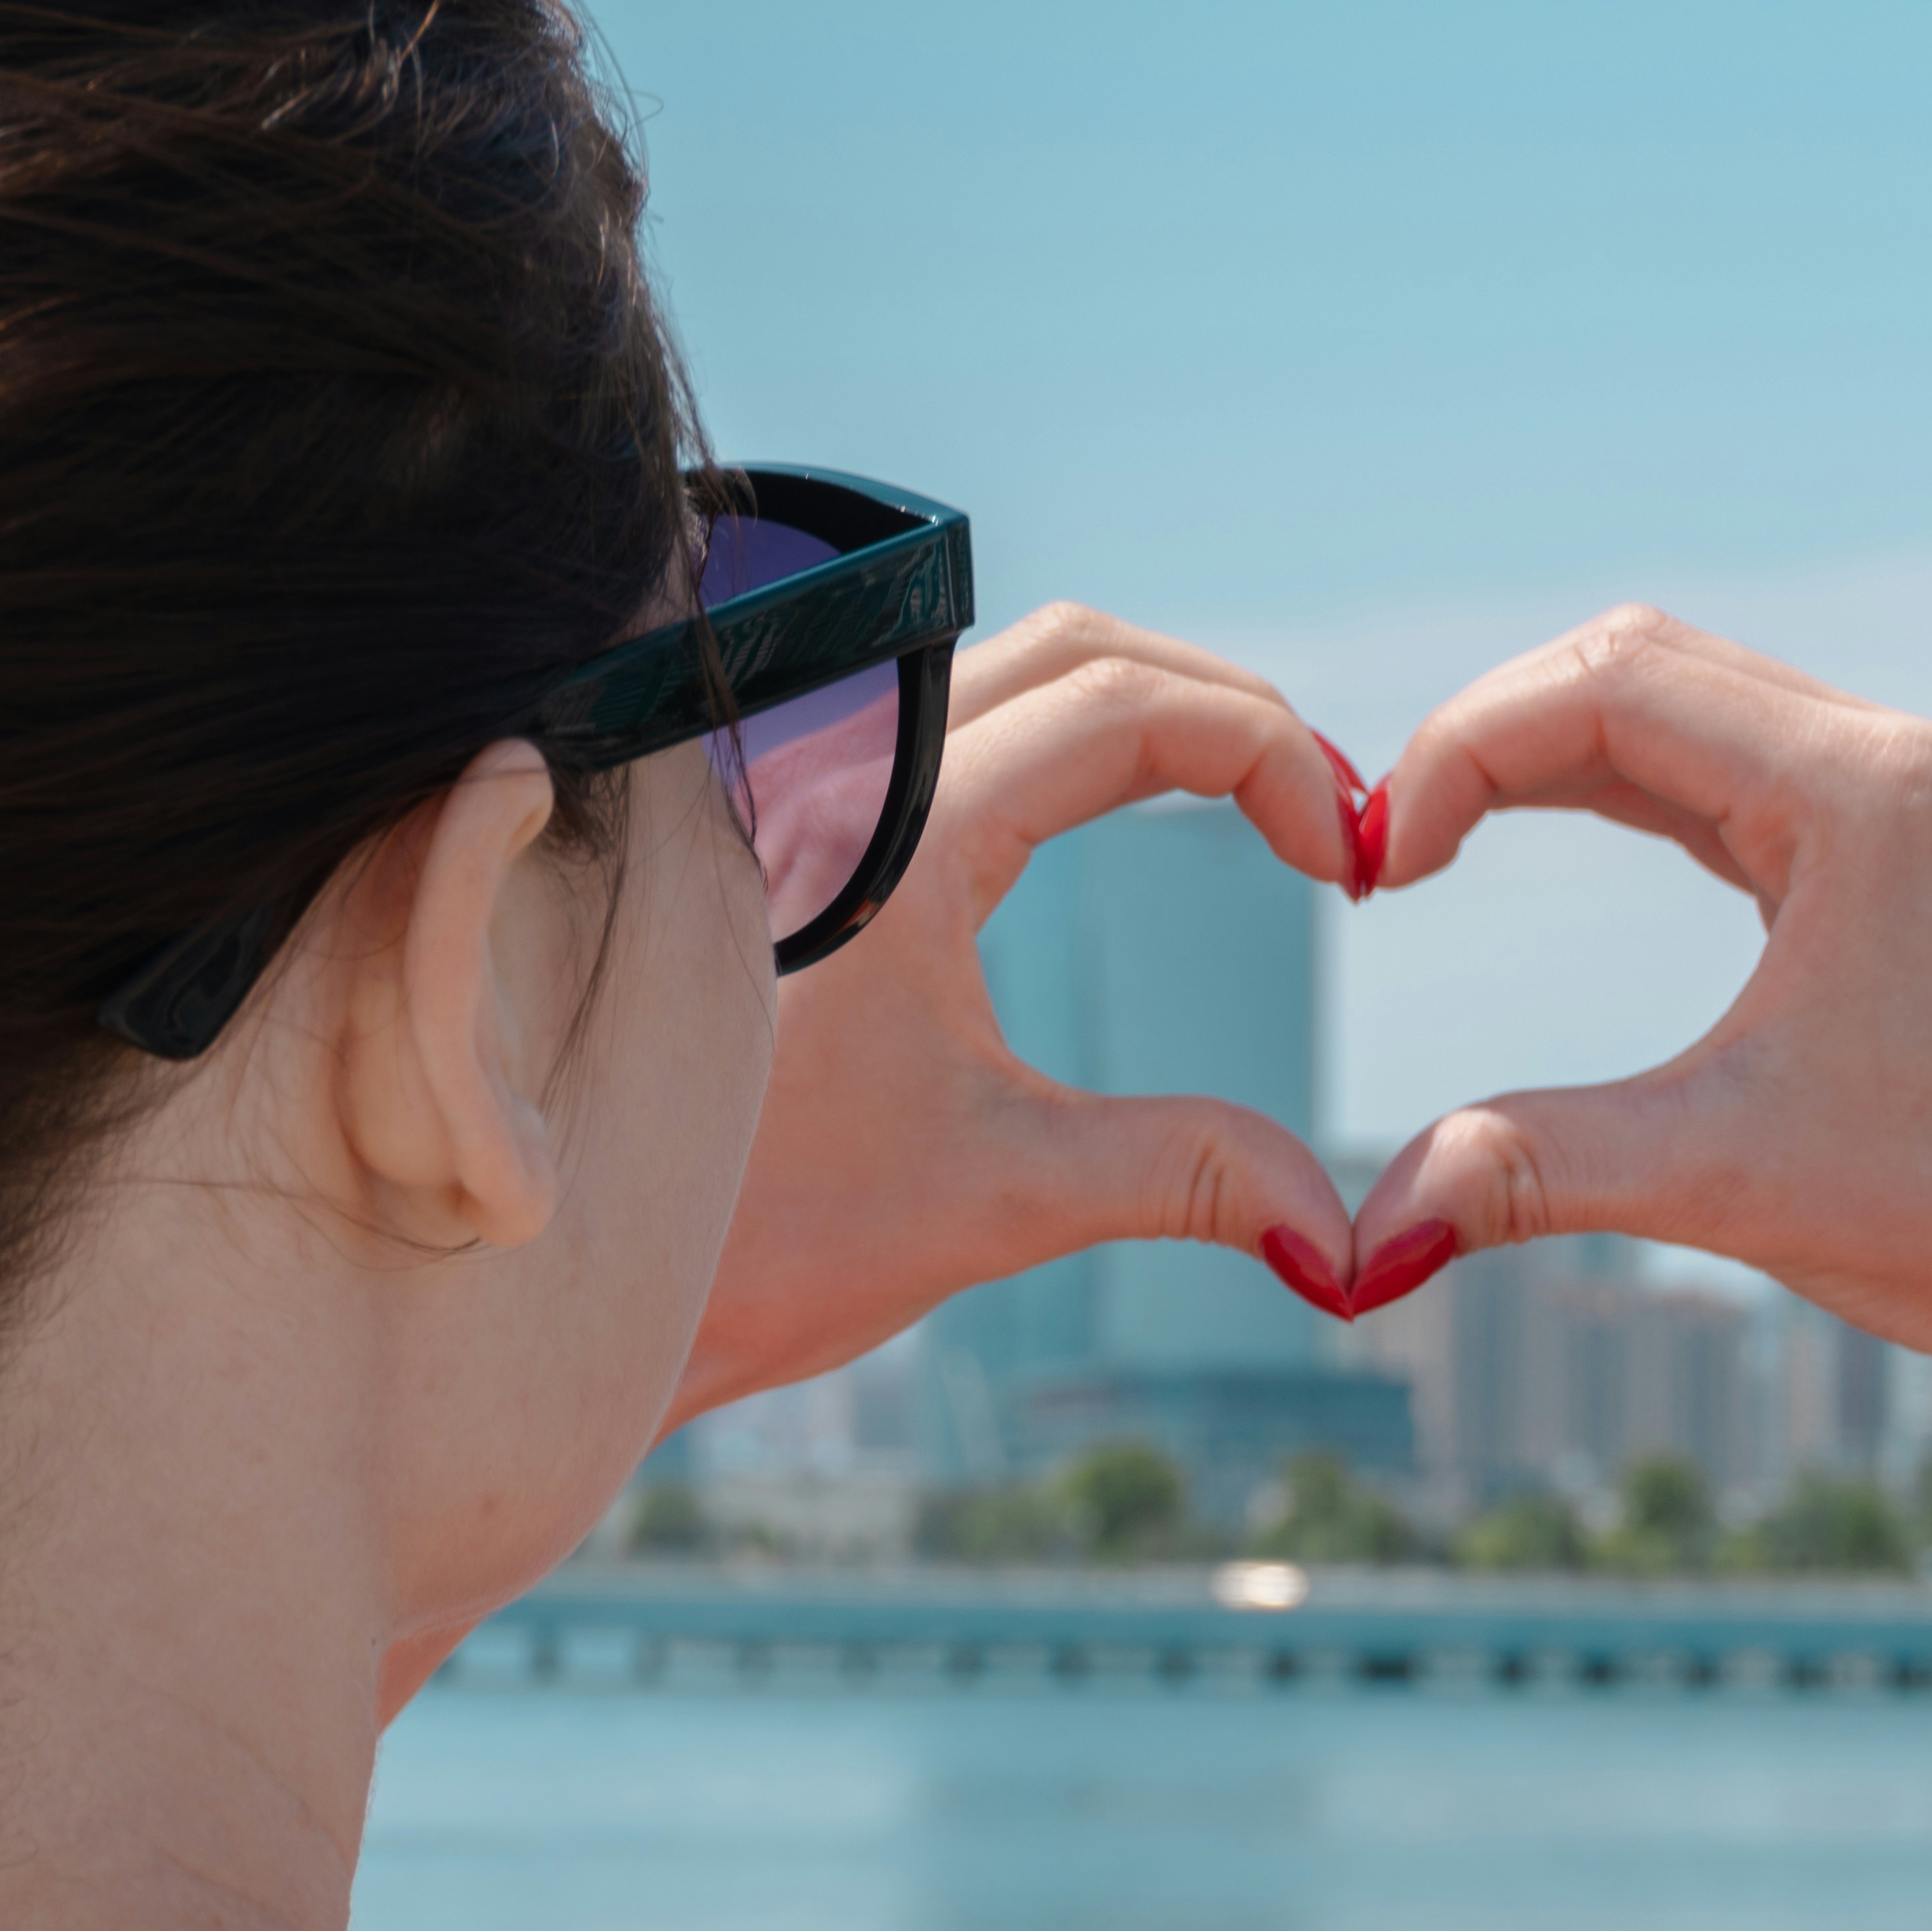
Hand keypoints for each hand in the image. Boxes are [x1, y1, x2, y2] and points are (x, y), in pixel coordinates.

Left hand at [669, 605, 1365, 1425]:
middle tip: (1323, 820)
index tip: (1347, 857)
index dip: (1268, 753)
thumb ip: (1185, 1176)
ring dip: (1145, 711)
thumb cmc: (765, 1243)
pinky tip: (1119, 816)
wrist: (584, 1280)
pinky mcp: (798, 846)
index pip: (1128, 703)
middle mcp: (844, 786)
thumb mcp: (1000, 1200)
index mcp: (899, 843)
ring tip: (1250, 806)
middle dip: (1227, 713)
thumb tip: (1347, 1239)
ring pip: (1012, 672)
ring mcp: (811, 802)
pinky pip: (950, 728)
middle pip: (1083, 650)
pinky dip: (1063, 738)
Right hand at [1349, 606, 1931, 1408]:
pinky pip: (1723, 768)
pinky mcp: (1894, 852)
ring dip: (1545, 752)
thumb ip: (1531, 1171)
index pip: (1611, 684)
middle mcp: (1893, 762)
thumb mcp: (1722, 1182)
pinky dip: (1613, 784)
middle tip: (1389, 848)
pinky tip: (1533, 837)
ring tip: (1434, 843)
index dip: (1462, 749)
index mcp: (1867, 792)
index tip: (1381, 863)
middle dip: (1488, 734)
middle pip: (1635, 659)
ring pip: (1679, 700)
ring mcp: (1902, 800)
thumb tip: (1363, 1239)